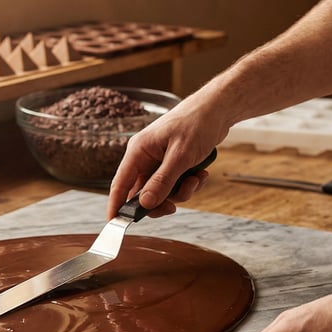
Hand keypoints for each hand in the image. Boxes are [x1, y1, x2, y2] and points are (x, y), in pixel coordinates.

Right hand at [107, 93, 224, 218]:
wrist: (218, 109)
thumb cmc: (196, 123)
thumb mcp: (180, 156)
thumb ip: (161, 181)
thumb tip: (144, 204)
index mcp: (138, 151)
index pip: (120, 183)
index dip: (116, 205)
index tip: (114, 223)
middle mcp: (145, 157)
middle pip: (142, 192)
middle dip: (160, 201)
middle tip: (174, 206)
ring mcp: (159, 160)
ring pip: (161, 191)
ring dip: (180, 192)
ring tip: (195, 179)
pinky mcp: (172, 163)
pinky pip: (175, 184)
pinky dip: (188, 184)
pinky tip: (200, 174)